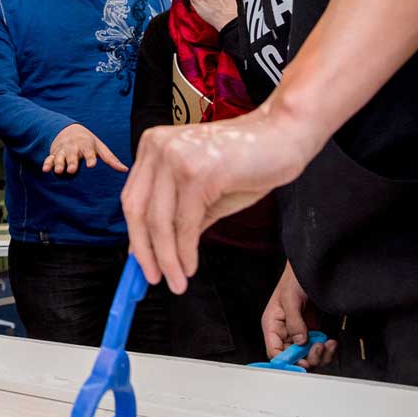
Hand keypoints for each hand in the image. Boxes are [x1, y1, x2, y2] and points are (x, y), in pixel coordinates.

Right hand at [42, 124, 127, 174]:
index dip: (90, 158)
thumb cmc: (88, 142)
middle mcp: (74, 148)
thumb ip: (111, 159)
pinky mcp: (54, 154)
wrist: (68, 130)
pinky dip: (47, 163)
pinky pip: (49, 159)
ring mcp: (63, 151)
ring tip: (59, 171)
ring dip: (59, 163)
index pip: (89, 152)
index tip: (91, 165)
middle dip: (72, 162)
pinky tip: (45, 170)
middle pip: (72, 155)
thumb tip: (125, 170)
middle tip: (73, 169)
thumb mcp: (100, 147)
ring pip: (60, 157)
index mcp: (86, 145)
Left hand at [121, 102, 321, 293]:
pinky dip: (185, 252)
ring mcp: (176, 158)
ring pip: (160, 221)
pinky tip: (190, 267)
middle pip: (137, 210)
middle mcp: (157, 148)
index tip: (141, 264)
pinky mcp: (198, 172)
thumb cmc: (248, 161)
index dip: (135, 236)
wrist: (285, 135)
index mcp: (152, 146)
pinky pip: (185, 223)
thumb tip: (153, 250)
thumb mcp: (204, 191)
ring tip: (176, 281)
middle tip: (154, 279)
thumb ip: (177, 216)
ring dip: (166, 259)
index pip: (132, 198)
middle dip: (145, 252)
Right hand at [261, 262, 336, 368]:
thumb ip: (293, 321)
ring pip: (307, 356)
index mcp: (272, 325)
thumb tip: (299, 341)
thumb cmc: (294, 279)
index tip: (301, 363)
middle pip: (293, 358)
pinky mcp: (312, 333)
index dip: (286, 361)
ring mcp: (299, 333)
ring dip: (320, 355)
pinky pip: (318, 350)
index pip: (274, 351)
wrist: (311, 271)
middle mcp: (284, 332)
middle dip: (308, 357)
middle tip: (318, 348)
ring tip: (327, 344)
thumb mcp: (290, 298)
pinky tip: (331, 342)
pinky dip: (327, 350)